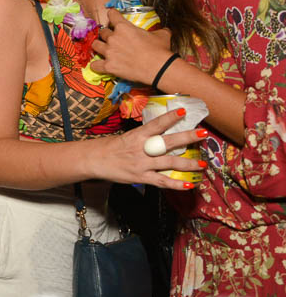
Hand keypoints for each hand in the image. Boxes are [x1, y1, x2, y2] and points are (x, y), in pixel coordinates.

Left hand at [90, 10, 172, 84]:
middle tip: (113, 38)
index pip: (112, 15)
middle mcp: (113, 38)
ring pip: (95, 45)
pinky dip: (96, 65)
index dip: (112, 15)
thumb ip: (159, 30)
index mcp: (124, 27)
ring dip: (99, 46)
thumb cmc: (160, 50)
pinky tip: (100, 65)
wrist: (159, 68)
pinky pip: (95, 64)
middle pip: (103, 32)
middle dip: (107, 34)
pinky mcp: (108, 66)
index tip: (112, 16)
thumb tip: (165, 30)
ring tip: (103, 49)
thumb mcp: (161, 35)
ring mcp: (109, 52)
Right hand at [90, 109, 207, 189]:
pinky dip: (176, 184)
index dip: (170, 117)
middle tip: (203, 133)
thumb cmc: (109, 147)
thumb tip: (161, 132)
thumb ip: (143, 137)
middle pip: (168, 142)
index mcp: (136, 135)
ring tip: (203, 164)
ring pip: (169, 163)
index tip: (183, 111)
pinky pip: (162, 181)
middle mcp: (141, 149)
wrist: (93, 161)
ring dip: (189, 163)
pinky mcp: (141, 177)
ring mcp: (142, 164)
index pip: (156, 124)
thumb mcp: (126, 137)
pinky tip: (189, 185)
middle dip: (187, 137)